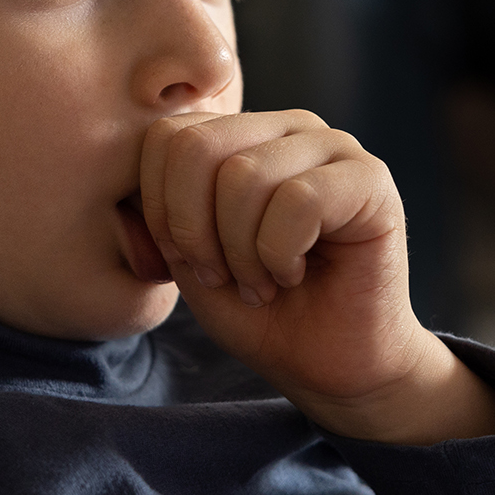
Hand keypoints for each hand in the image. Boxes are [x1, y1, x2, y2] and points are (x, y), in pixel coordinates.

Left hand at [140, 111, 494, 444]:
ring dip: (240, 252)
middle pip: (197, 147)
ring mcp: (332, 146)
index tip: (190, 260)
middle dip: (194, 230)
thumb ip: (156, 214)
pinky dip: (280, 254)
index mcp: (240, 134)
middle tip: (222, 275)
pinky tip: (295, 273)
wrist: (330, 367)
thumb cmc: (260, 312)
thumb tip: (123, 192)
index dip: (160, 209)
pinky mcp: (370, 178)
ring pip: (244, 175)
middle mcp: (285, 127)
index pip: (167, 136)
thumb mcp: (187, 261)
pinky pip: (298, 199)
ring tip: (262, 281)